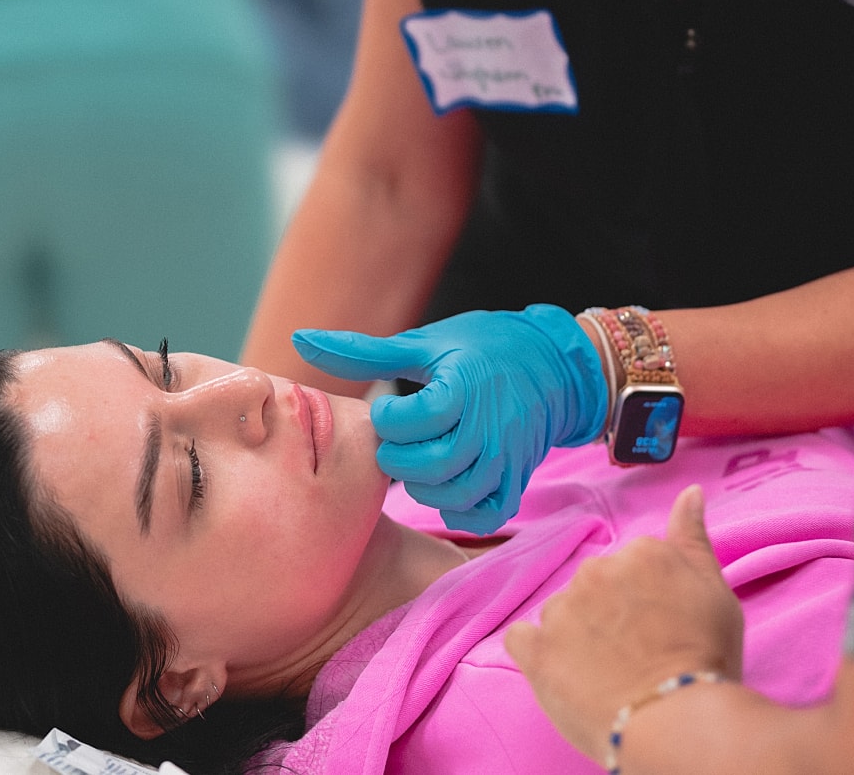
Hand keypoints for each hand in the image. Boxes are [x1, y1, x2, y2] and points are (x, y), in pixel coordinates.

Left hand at [292, 305, 606, 533]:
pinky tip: (442, 485)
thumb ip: (363, 351)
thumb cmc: (481, 347)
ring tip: (415, 461)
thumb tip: (300, 340)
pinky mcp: (518, 478)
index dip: (388, 420)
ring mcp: (508, 457)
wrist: (554, 363)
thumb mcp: (424, 342)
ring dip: (423, 485)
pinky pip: (486, 513)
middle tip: (394, 443)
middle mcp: (490, 426)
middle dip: (399, 459)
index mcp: (464, 386)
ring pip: (456, 493)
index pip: (415, 420)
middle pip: (432, 464)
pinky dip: (458, 509)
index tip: (386, 409)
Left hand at [505, 485, 743, 760]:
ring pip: (563, 612)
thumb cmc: (706, 659)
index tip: (662, 626)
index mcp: (640, 552)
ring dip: (578, 634)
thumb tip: (689, 492)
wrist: (678, 720)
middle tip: (638, 652)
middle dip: (611, 613)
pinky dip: (537, 651)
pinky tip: (562, 671)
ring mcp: (562, 608)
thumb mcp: (715, 591)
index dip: (648, 600)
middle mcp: (596, 569)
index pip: (635, 566)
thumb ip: (693, 538)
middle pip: (597, 586)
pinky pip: (522, 639)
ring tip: (608, 672)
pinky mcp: (537, 649)